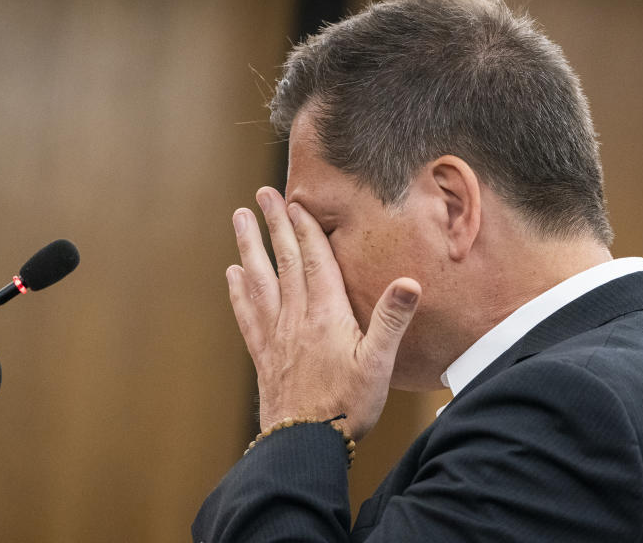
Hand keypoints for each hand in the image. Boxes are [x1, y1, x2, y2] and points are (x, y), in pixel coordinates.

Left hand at [226, 186, 420, 441]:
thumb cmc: (347, 406)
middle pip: (283, 261)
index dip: (305, 229)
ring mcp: (276, 335)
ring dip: (249, 247)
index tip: (295, 201)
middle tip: (261, 195)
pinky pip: (248, 313)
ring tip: (239, 219)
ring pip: (259, 280)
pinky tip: (233, 275)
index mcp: (326, 315)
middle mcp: (296, 318)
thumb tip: (409, 282)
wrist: (302, 445)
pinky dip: (239, 290)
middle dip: (274, 225)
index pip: (314, 261)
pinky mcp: (264, 355)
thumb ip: (391, 320)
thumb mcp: (379, 363)